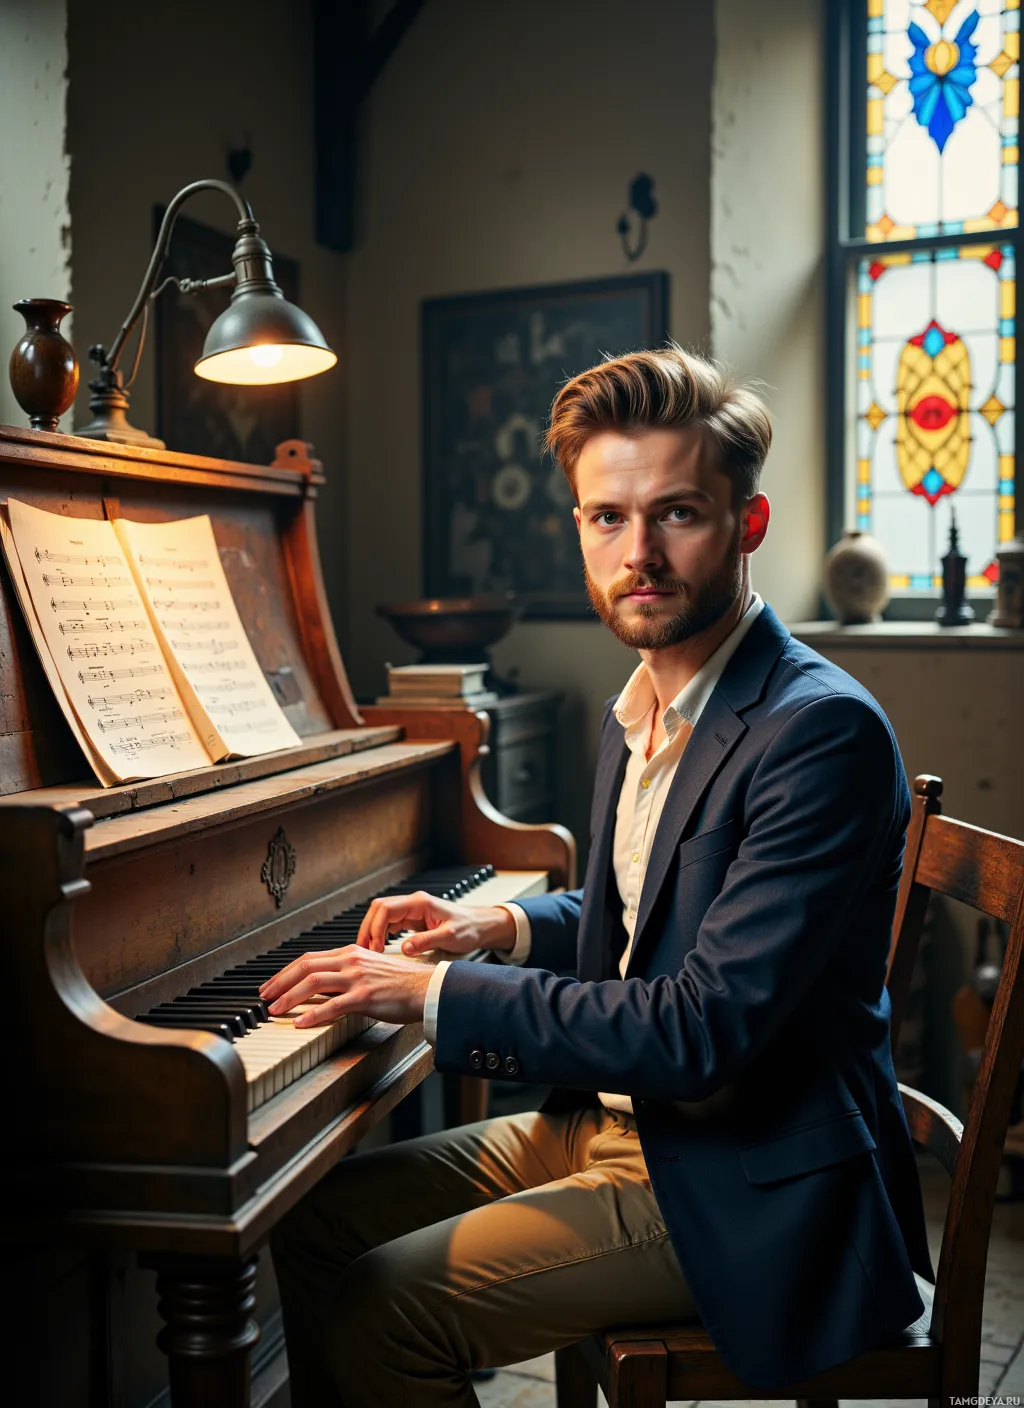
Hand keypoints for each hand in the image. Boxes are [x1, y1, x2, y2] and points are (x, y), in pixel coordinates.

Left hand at [258, 947, 433, 1027]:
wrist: (426, 988)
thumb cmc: (401, 983)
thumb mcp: (369, 970)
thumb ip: (346, 974)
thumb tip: (322, 987)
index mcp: (350, 953)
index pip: (309, 959)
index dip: (285, 972)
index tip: (271, 985)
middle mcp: (351, 961)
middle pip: (305, 967)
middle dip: (279, 983)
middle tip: (265, 997)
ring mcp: (357, 978)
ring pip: (313, 983)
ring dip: (289, 998)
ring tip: (275, 1011)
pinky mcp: (365, 996)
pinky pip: (332, 1006)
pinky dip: (312, 1014)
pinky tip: (300, 1023)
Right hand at [355, 890, 516, 957]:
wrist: (481, 926)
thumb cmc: (469, 928)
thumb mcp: (450, 936)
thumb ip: (427, 941)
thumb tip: (405, 949)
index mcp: (420, 903)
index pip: (386, 908)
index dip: (375, 927)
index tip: (374, 946)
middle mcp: (413, 903)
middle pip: (379, 909)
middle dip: (368, 928)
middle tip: (364, 950)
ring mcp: (412, 910)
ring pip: (382, 916)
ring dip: (372, 932)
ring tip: (368, 951)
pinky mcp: (413, 919)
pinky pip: (390, 923)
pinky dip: (381, 934)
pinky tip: (379, 947)